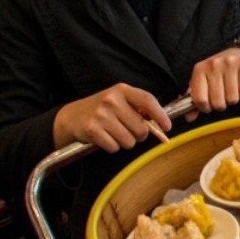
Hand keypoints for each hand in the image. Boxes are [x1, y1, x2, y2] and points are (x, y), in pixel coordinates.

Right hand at [53, 83, 171, 152]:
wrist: (72, 117)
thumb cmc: (103, 110)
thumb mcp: (120, 101)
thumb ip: (139, 108)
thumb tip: (162, 125)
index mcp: (122, 90)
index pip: (147, 100)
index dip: (160, 115)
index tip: (167, 127)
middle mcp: (111, 100)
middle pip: (141, 128)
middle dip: (138, 135)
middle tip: (128, 130)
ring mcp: (101, 115)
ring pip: (129, 141)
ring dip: (125, 142)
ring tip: (114, 133)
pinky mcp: (92, 130)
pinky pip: (114, 147)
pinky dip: (112, 147)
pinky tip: (104, 138)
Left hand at [188, 48, 239, 114]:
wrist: (239, 52)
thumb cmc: (219, 71)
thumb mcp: (204, 81)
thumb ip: (196, 99)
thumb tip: (189, 118)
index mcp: (199, 69)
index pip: (199, 99)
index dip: (205, 108)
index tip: (209, 107)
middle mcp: (213, 65)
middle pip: (217, 101)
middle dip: (221, 105)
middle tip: (223, 98)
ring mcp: (230, 63)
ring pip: (232, 98)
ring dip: (233, 99)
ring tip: (233, 91)